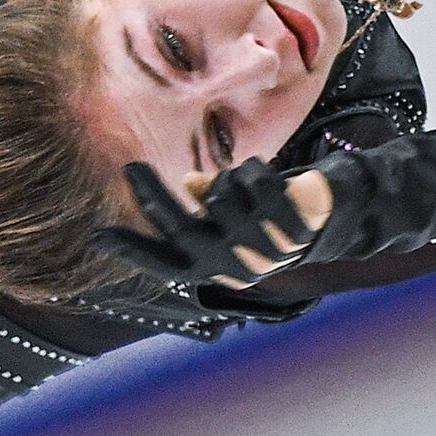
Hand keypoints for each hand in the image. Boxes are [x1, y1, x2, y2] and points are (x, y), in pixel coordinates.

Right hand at [89, 157, 332, 289]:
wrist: (336, 225)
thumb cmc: (268, 221)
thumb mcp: (228, 221)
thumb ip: (202, 211)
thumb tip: (188, 186)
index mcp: (215, 269)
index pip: (163, 264)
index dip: (131, 251)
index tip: (99, 237)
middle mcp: (234, 266)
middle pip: (177, 227)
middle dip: (149, 193)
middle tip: (131, 166)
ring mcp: (260, 246)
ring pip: (219, 193)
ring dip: (228, 177)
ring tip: (245, 183)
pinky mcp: (288, 222)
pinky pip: (251, 178)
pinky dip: (256, 170)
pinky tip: (272, 181)